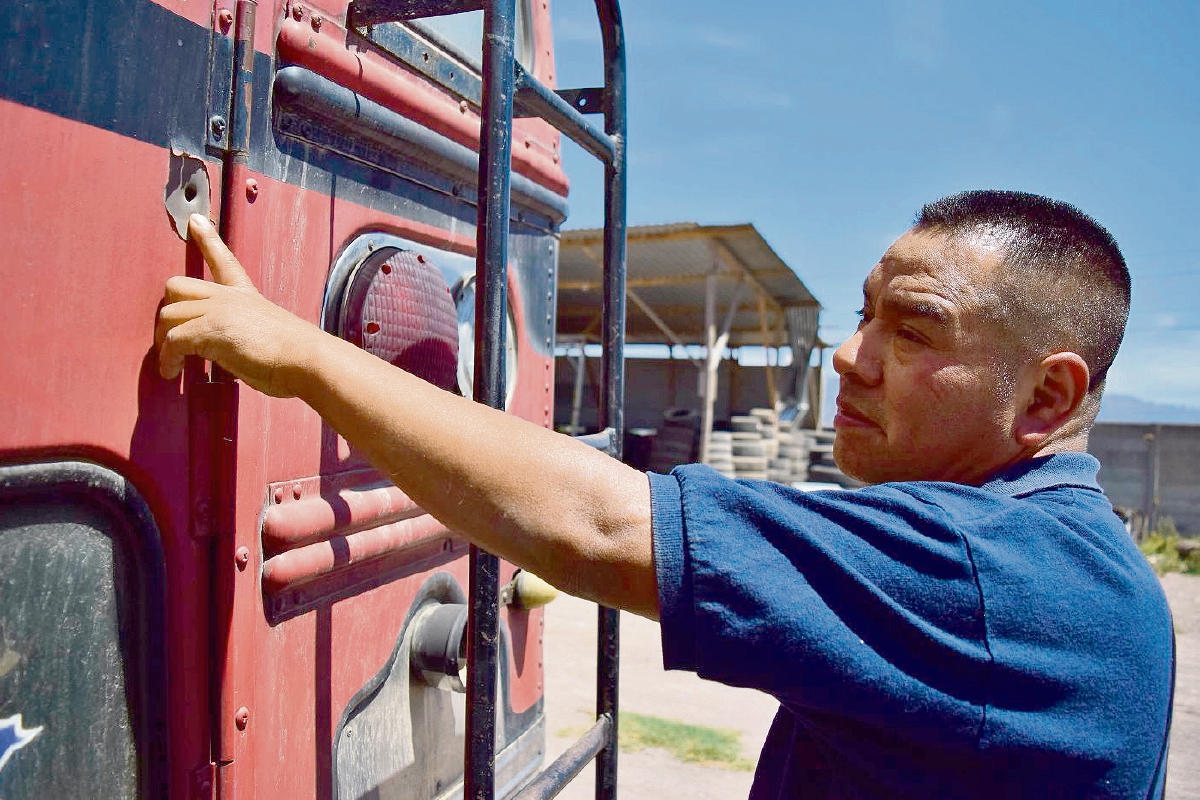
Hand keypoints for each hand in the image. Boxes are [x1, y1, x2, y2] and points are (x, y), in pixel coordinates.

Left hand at [156, 214, 323, 396]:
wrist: (304, 358)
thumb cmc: (294, 354)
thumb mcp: (270, 332)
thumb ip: (247, 334)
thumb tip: (236, 352)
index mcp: (245, 294)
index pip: (223, 260)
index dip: (208, 239)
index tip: (195, 220)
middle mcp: (228, 297)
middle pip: (177, 286)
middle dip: (168, 312)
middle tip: (172, 337)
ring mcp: (217, 310)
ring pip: (168, 315)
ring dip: (164, 342)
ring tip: (171, 363)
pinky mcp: (209, 329)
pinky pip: (173, 340)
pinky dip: (168, 359)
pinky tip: (173, 371)